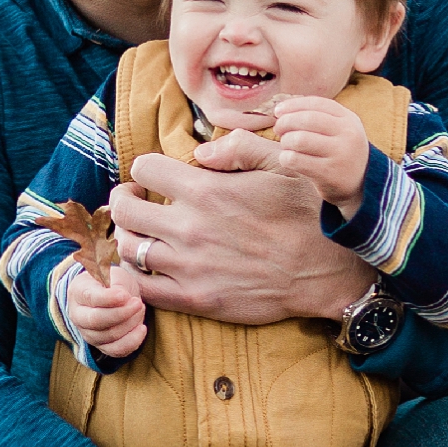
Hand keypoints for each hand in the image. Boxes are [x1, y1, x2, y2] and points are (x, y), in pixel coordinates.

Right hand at [64, 263, 147, 360]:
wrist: (112, 295)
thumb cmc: (112, 282)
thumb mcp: (114, 274)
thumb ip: (117, 284)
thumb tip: (123, 298)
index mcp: (78, 292)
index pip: (90, 298)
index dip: (109, 298)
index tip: (125, 295)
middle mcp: (78, 315)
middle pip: (96, 320)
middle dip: (121, 313)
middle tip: (138, 303)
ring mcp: (88, 333)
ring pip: (109, 336)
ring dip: (130, 324)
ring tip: (140, 309)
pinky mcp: (101, 346)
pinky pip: (116, 350)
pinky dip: (132, 342)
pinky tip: (142, 328)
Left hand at [108, 150, 363, 324]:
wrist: (324, 271)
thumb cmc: (306, 214)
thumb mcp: (284, 165)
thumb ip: (241, 147)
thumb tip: (201, 150)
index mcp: (206, 190)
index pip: (144, 167)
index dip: (144, 168)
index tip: (151, 175)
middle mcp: (189, 228)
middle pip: (124, 209)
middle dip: (123, 199)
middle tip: (133, 199)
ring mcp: (189, 267)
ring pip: (128, 249)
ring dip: (126, 236)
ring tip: (137, 232)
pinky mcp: (196, 299)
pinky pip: (143, 290)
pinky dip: (133, 278)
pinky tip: (143, 268)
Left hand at [270, 95, 370, 213]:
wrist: (359, 186)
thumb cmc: (339, 152)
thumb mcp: (340, 130)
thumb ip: (318, 116)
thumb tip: (282, 110)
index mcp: (349, 119)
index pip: (317, 103)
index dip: (294, 105)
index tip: (278, 111)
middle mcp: (348, 134)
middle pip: (307, 119)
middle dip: (286, 122)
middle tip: (279, 129)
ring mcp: (340, 154)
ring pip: (299, 139)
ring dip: (285, 141)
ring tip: (286, 146)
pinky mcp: (329, 174)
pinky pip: (295, 160)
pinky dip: (285, 158)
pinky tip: (288, 159)